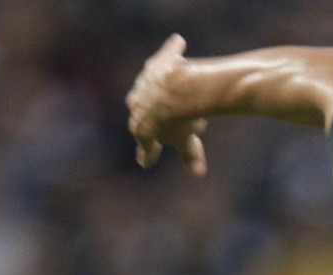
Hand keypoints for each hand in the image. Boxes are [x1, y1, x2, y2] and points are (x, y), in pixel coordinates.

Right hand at [126, 34, 207, 174]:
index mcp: (140, 129)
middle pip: (149, 114)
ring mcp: (144, 82)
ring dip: (164, 91)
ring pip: (154, 88)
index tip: (146, 162)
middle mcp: (135, 104)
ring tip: (181, 93)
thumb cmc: (181, 120)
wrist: (179, 89)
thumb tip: (197, 173)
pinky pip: (167, 55)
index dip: (148, 155)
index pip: (145, 147)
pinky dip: (173, 51)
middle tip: (179, 125)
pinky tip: (180, 43)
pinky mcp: (156, 62)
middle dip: (161, 120)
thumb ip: (190, 154)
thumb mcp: (186, 140)